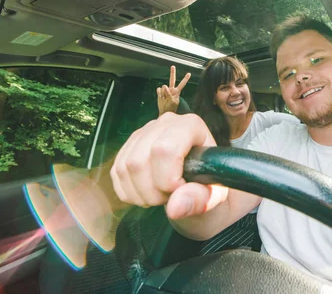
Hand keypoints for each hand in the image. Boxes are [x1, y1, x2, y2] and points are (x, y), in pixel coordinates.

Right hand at [110, 113, 228, 219]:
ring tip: (162, 196)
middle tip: (171, 197)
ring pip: (125, 168)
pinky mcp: (128, 147)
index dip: (168, 178)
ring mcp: (143, 133)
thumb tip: (174, 207)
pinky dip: (130, 193)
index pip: (165, 149)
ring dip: (141, 194)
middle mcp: (164, 123)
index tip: (180, 190)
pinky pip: (116, 173)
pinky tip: (148, 194)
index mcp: (190, 126)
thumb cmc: (208, 185)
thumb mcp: (214, 195)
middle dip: (153, 191)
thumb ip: (200, 199)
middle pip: (140, 160)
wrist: (198, 185)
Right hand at [157, 65, 190, 114]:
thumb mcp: (172, 102)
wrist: (164, 112)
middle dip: (172, 73)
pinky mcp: (160, 92)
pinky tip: (161, 98)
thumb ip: (169, 94)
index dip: (185, 79)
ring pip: (163, 86)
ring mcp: (165, 91)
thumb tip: (164, 86)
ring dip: (163, 92)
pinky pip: (159, 90)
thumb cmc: (170, 108)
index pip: (182, 84)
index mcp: (177, 92)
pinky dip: (159, 94)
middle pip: (172, 80)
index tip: (189, 73)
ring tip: (164, 99)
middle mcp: (171, 90)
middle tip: (173, 66)